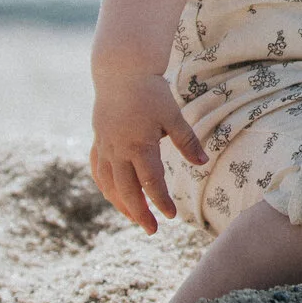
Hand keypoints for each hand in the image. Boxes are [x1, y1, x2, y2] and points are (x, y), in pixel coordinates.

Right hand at [90, 69, 208, 233]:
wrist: (121, 72)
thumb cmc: (151, 92)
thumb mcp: (173, 115)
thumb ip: (187, 141)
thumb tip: (203, 162)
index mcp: (140, 145)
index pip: (151, 182)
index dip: (161, 201)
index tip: (171, 216)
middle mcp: (119, 150)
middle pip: (127, 191)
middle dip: (139, 213)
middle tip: (152, 230)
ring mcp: (105, 147)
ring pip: (109, 184)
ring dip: (121, 204)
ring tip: (134, 218)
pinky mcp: (98, 141)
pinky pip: (98, 170)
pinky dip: (105, 186)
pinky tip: (113, 194)